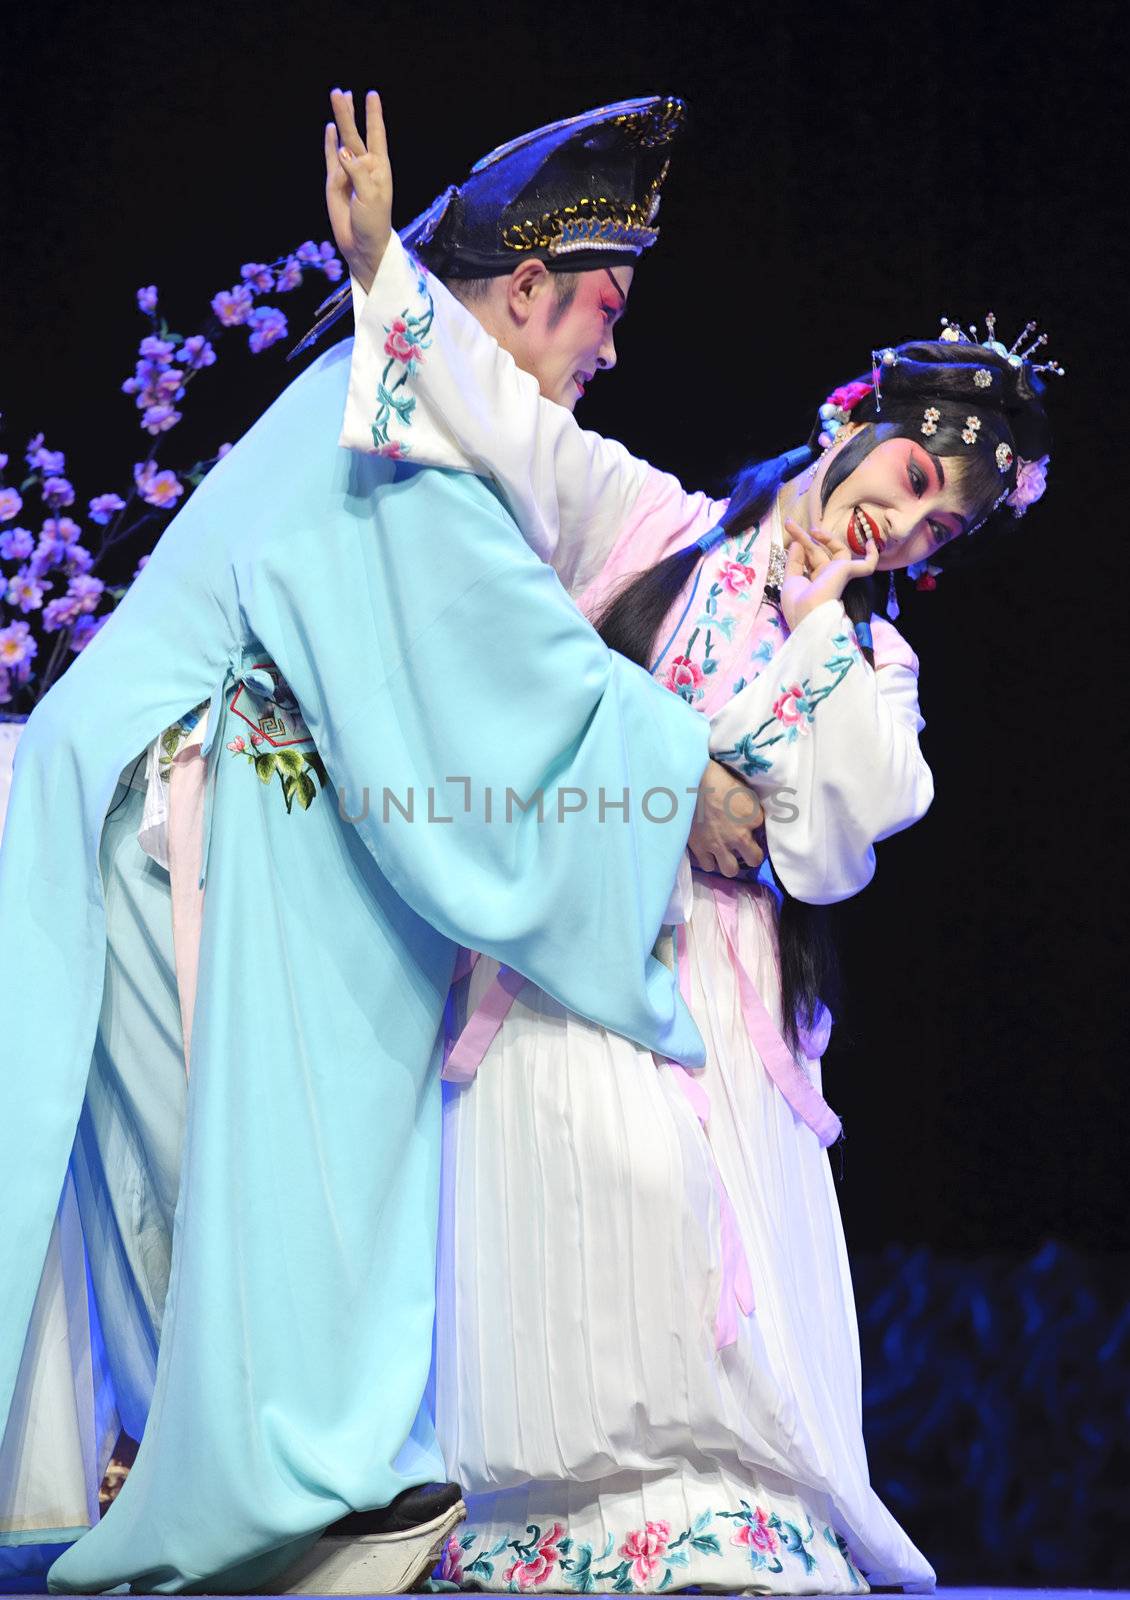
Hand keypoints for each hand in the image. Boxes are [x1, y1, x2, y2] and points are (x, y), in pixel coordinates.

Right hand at [325, 88, 392, 293]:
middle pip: (355, 134)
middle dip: (348, 112)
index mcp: (378, 168)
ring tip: (337, 99)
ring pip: (342, 141)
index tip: (372, 95)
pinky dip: (330, 143)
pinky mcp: (334, 182)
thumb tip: (343, 149)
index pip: (377, 135)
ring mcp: (348, 173)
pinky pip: (331, 157)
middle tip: (340, 92)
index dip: (374, 116)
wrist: (361, 245)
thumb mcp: (370, 197)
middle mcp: (364, 166)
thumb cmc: (373, 222)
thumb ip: (357, 172)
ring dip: (340, 121)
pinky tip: (330, 129)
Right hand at [688, 758, 765, 877]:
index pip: (763, 831)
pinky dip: (708, 860)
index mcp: (754, 817)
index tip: (746, 823)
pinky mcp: (700, 848)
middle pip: (753, 859)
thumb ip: (751, 808)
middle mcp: (740, 836)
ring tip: (724, 854)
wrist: (691, 781)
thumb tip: (752, 816)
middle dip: (750, 855)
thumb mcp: (743, 789)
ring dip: (729, 862)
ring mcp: (720, 845)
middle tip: (742, 848)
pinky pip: (708, 866)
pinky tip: (707, 852)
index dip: (754, 828)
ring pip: (731, 870)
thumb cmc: (718, 779)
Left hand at [779, 517, 879, 630]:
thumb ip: (795, 561)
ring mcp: (838, 574)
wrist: (809, 616)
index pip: (810, 559)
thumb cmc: (798, 604)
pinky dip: (872, 555)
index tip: (789, 532)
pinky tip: (871, 543)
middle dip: (804, 537)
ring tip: (810, 528)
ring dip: (824, 536)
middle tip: (789, 523)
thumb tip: (797, 542)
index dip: (801, 545)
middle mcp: (827, 578)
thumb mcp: (791, 580)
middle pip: (818, 552)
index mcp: (814, 583)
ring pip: (837, 550)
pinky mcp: (848, 571)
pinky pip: (867, 565)